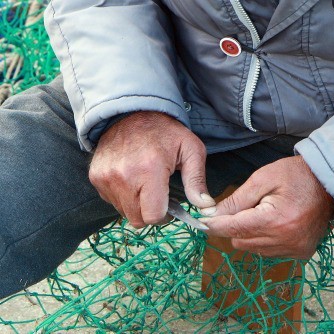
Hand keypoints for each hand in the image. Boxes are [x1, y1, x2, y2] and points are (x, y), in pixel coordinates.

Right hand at [89, 111, 214, 227]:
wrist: (130, 112)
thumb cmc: (166, 132)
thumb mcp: (191, 150)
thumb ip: (197, 181)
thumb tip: (207, 207)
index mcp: (149, 170)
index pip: (153, 216)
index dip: (165, 214)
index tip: (170, 204)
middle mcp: (123, 176)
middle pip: (138, 219)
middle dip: (151, 211)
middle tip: (158, 194)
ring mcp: (106, 177)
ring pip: (124, 212)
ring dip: (137, 205)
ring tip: (145, 183)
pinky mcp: (96, 177)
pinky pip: (112, 201)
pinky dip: (123, 196)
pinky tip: (131, 178)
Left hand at [201, 156, 333, 258]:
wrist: (329, 182)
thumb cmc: (295, 175)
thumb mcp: (262, 179)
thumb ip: (237, 200)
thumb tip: (212, 215)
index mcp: (275, 220)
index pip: (233, 229)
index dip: (215, 225)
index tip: (203, 221)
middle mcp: (285, 241)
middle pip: (240, 242)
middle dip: (236, 226)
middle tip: (247, 207)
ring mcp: (295, 250)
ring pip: (253, 249)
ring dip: (251, 234)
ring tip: (265, 213)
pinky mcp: (301, 253)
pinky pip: (270, 252)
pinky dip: (266, 239)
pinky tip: (276, 223)